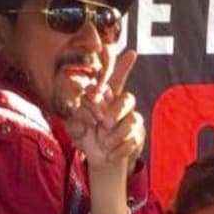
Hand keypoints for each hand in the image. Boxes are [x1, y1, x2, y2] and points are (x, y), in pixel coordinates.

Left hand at [67, 50, 145, 172]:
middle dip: (116, 110)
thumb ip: (75, 124)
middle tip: (104, 122)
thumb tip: (82, 121)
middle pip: (127, 99)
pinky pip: (134, 139)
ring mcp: (132, 120)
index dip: (124, 66)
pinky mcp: (138, 135)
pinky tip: (111, 153)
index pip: (115, 79)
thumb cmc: (88, 138)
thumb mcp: (75, 131)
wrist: (101, 159)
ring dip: (117, 133)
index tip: (132, 54)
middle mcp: (121, 106)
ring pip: (133, 120)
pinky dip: (120, 149)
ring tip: (105, 143)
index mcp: (105, 98)